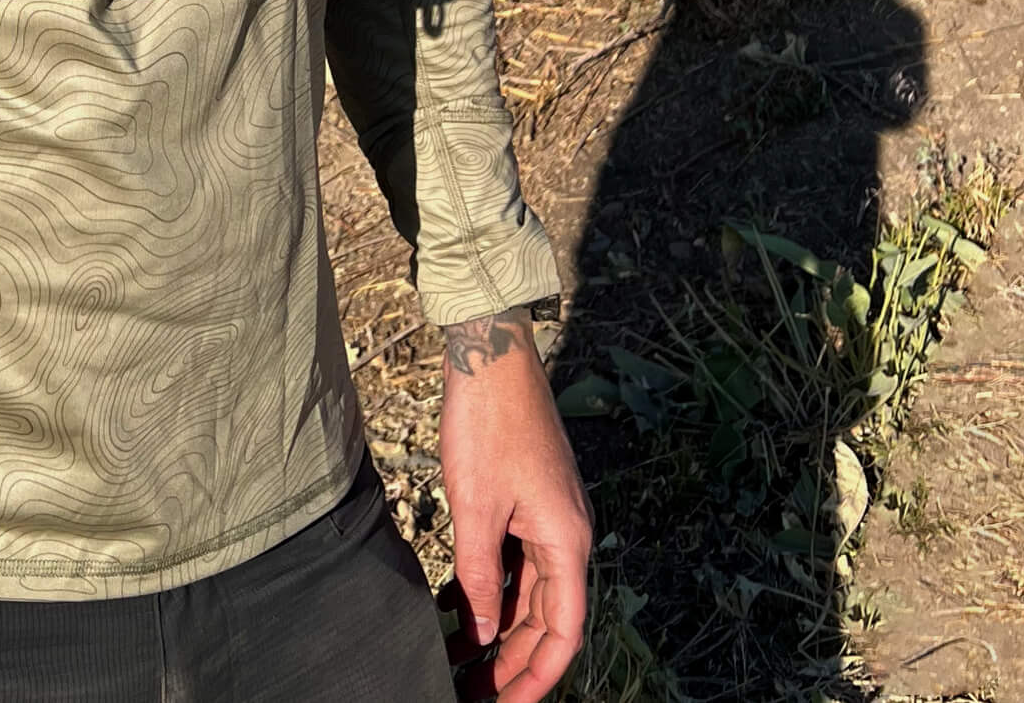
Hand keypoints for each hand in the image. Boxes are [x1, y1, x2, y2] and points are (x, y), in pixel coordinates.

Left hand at [438, 309, 590, 700]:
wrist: (490, 353)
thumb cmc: (488, 422)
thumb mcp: (475, 506)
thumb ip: (478, 575)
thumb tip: (483, 633)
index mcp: (567, 541)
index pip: (562, 632)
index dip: (538, 676)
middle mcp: (566, 535)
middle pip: (546, 618)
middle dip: (513, 660)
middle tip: (474, 692)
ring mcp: (547, 517)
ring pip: (528, 592)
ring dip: (499, 627)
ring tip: (460, 661)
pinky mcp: (527, 501)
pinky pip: (514, 560)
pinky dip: (490, 588)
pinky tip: (456, 608)